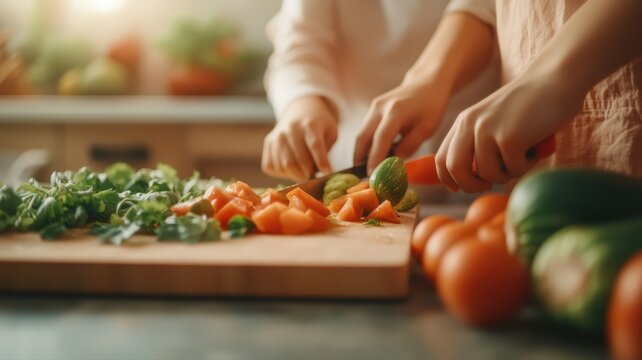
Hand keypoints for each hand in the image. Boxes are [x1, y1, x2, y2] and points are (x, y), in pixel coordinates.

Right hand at [262, 96, 337, 181]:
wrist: (300, 111)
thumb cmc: (319, 126)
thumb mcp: (330, 132)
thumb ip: (326, 152)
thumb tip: (321, 173)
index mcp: (310, 124)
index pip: (315, 145)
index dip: (321, 162)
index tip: (328, 173)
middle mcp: (290, 128)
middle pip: (298, 160)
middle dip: (309, 174)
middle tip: (315, 178)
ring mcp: (277, 136)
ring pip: (285, 166)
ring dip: (297, 175)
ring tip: (305, 173)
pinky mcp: (268, 143)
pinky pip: (272, 167)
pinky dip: (283, 173)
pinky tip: (292, 168)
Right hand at [354, 79, 449, 172]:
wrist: (425, 84)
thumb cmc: (430, 107)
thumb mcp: (428, 128)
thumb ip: (411, 144)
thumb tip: (395, 159)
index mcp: (396, 111)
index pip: (381, 138)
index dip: (375, 158)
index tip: (372, 175)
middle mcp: (380, 107)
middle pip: (363, 136)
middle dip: (360, 158)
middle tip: (363, 177)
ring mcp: (374, 106)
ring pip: (361, 134)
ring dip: (360, 153)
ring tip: (365, 170)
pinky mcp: (372, 108)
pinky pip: (365, 130)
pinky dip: (365, 145)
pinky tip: (369, 157)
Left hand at [435, 74, 583, 192]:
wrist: (556, 78)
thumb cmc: (529, 105)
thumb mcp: (493, 121)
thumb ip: (478, 143)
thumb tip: (472, 179)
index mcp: (464, 122)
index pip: (441, 159)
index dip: (449, 179)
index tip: (459, 188)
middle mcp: (470, 125)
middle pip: (456, 170)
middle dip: (471, 186)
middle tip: (489, 185)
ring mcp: (488, 131)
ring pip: (488, 174)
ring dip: (508, 173)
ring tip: (523, 155)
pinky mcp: (509, 138)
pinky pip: (513, 170)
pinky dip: (527, 166)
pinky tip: (536, 147)